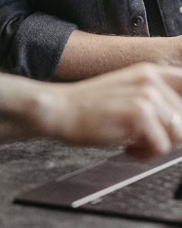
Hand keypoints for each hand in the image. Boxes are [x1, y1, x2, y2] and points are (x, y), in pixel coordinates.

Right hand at [49, 63, 181, 158]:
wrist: (59, 110)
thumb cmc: (86, 107)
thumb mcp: (126, 93)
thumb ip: (155, 99)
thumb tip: (178, 120)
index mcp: (150, 72)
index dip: (181, 114)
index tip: (170, 126)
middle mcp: (151, 80)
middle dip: (167, 135)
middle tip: (141, 138)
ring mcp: (146, 96)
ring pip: (178, 134)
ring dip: (157, 146)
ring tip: (135, 144)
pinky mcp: (139, 114)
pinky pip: (161, 147)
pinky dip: (144, 155)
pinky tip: (127, 148)